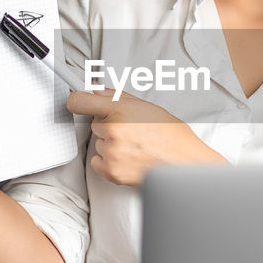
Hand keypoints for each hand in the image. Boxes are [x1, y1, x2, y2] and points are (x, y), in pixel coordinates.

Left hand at [66, 89, 226, 186]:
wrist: (184, 162)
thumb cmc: (171, 135)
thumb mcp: (145, 106)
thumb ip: (116, 97)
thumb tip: (95, 90)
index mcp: (119, 111)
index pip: (79, 102)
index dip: (77, 100)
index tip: (79, 101)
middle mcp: (113, 131)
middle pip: (94, 125)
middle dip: (108, 125)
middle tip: (130, 129)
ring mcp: (111, 153)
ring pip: (98, 144)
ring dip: (111, 144)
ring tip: (134, 145)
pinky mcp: (112, 172)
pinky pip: (98, 162)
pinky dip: (109, 161)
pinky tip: (128, 157)